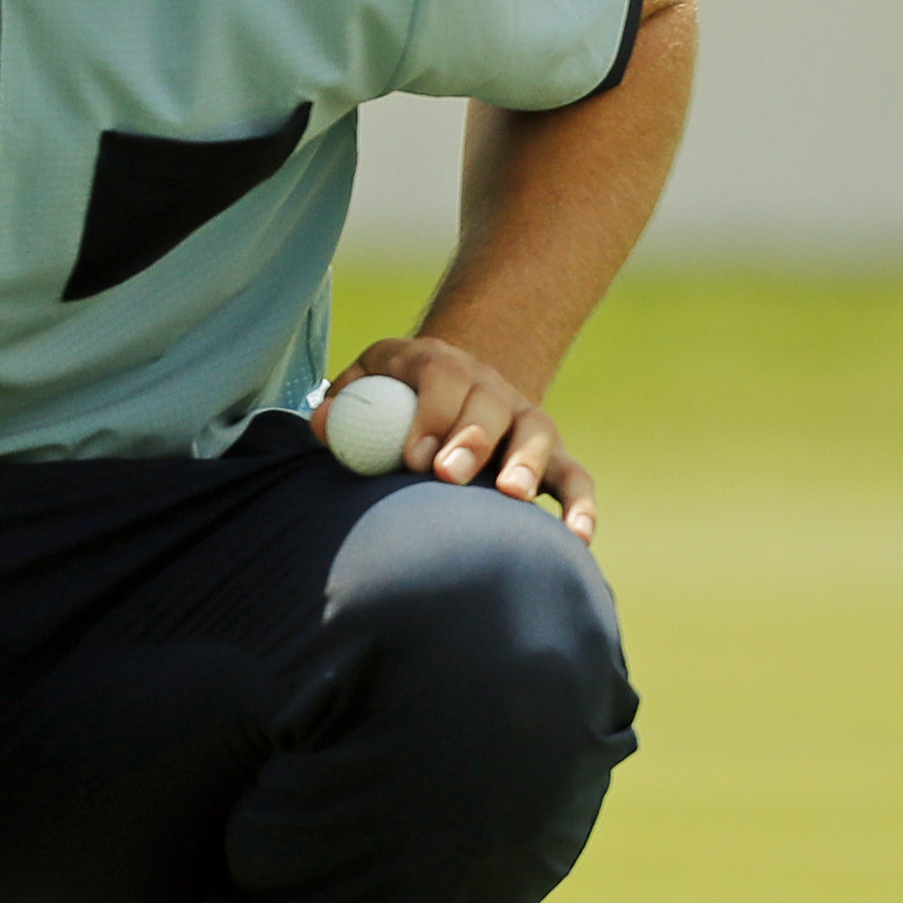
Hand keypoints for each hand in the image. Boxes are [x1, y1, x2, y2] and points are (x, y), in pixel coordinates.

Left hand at [311, 335, 600, 544]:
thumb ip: (343, 403)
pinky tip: (576, 539)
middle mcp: (489, 386)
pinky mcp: (551, 456)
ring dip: (525, 463)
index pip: (441, 377)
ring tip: (509, 495)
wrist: (452, 384)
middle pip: (490, 404)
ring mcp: (524, 419)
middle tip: (447, 475)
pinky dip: (580, 505)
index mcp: (439, 363)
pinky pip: (574, 477)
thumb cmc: (394, 397)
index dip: (431, 413)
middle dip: (471, 438)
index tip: (413, 457)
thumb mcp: (365, 382)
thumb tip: (322, 426)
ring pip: (537, 434)